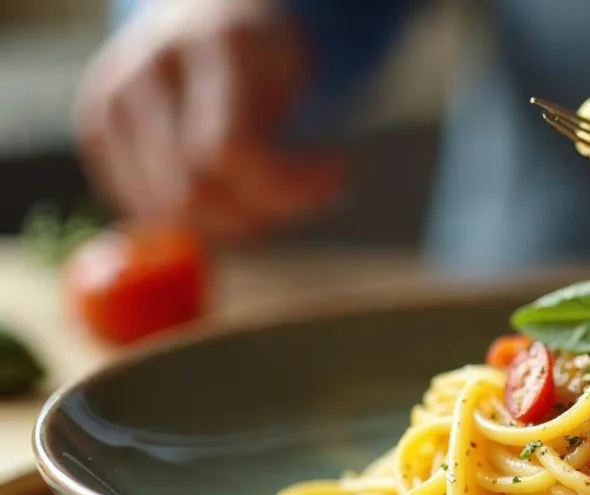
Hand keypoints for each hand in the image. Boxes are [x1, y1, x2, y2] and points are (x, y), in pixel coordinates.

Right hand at [75, 0, 344, 241]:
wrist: (209, 13)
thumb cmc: (269, 57)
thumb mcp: (302, 80)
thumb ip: (296, 143)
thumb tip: (287, 214)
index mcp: (219, 44)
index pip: (229, 151)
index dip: (287, 187)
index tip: (337, 177)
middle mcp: (153, 67)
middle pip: (192, 195)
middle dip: (258, 216)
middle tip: (299, 195)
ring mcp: (115, 95)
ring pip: (167, 211)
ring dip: (226, 222)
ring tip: (263, 189)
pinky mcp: (96, 124)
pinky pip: (144, 207)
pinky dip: (192, 216)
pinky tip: (223, 188)